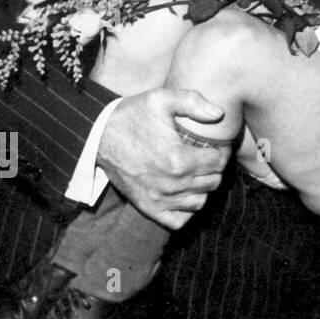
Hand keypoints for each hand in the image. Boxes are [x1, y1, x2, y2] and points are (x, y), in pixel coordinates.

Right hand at [96, 89, 230, 229]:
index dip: (221, 151)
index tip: (215, 144)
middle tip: (206, 155)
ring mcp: (159, 199)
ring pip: (200, 201)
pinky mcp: (148, 208)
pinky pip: (179, 219)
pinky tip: (183, 191)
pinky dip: (185, 208)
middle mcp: (171, 184)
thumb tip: (219, 114)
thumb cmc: (132, 115)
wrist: (98, 136)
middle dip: (214, 168)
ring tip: (196, 171)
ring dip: (202, 187)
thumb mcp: (161, 98)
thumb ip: (193, 101)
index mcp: (179, 159)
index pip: (219, 162)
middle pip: (212, 182)